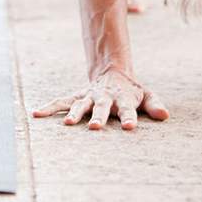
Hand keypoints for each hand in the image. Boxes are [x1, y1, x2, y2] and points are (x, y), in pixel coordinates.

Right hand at [33, 69, 168, 129]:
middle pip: (101, 108)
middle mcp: (104, 98)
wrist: (113, 74)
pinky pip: (60, 102)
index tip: (129, 127)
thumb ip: (154, 105)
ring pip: (80, 105)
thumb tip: (165, 115)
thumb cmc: (131, 92)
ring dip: (74, 114)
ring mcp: (88, 97)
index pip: (128, 110)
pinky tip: (36, 114)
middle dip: (98, 117)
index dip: (129, 118)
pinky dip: (49, 108)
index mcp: (122, 99)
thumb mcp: (146, 96)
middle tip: (95, 127)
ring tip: (68, 124)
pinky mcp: (76, 97)